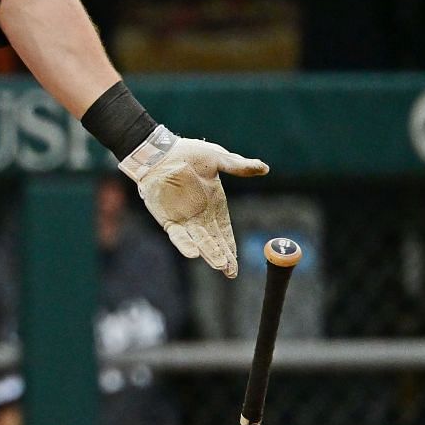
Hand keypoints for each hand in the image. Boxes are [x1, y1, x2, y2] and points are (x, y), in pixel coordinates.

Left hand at [119, 127, 267, 276]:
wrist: (159, 152)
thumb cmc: (188, 153)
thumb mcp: (218, 158)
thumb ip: (239, 166)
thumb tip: (264, 168)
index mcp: (215, 205)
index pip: (226, 231)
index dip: (231, 246)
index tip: (237, 262)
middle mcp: (201, 217)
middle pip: (214, 241)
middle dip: (223, 256)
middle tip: (231, 272)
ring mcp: (184, 220)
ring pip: (199, 241)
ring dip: (208, 253)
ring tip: (219, 266)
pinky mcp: (168, 219)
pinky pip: (177, 235)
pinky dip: (184, 244)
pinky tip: (193, 254)